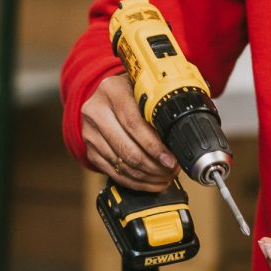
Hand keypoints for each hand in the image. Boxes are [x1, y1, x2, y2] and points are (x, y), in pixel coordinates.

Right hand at [80, 72, 178, 190]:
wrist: (106, 93)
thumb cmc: (132, 89)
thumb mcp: (144, 87)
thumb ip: (157, 104)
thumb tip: (180, 135)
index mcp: (112, 90)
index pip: (134, 125)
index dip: (154, 146)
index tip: (170, 160)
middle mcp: (96, 111)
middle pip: (127, 149)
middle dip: (153, 166)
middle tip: (172, 171)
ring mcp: (90, 133)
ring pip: (121, 164)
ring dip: (146, 176)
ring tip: (165, 178)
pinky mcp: (90, 150)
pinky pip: (113, 172)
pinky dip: (134, 182)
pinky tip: (150, 182)